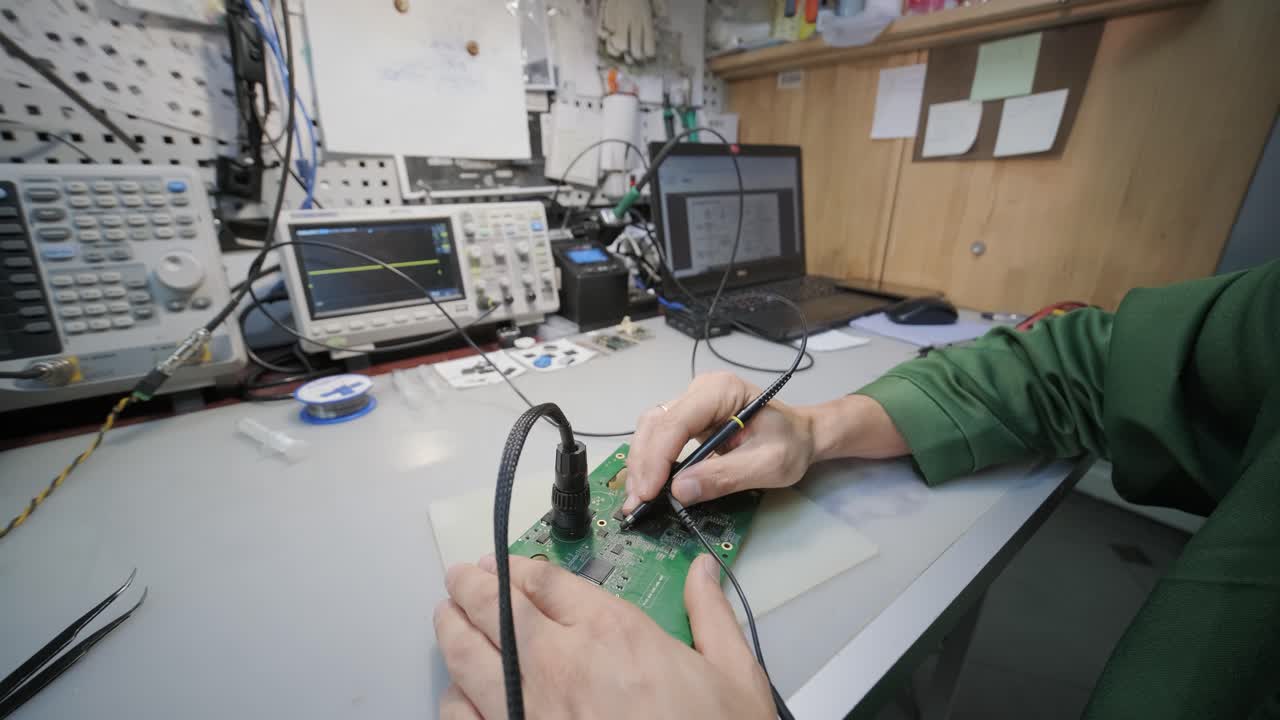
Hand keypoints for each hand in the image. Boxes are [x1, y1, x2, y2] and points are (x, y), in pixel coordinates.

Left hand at [435, 553, 772, 719]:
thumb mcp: (733, 676)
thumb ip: (711, 616)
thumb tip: (704, 573)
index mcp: (613, 634)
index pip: (545, 582)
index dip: (517, 568)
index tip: (505, 565)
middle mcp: (563, 664)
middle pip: (496, 610)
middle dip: (472, 587)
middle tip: (461, 578)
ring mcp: (532, 711)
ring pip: (469, 658)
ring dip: (452, 630)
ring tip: (445, 617)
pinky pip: (465, 719)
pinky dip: (454, 700)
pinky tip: (455, 691)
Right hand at [625, 372, 816, 511]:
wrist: (801, 435)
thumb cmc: (790, 444)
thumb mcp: (768, 464)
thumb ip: (725, 476)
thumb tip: (679, 491)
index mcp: (721, 391)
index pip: (677, 421)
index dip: (658, 457)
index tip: (649, 493)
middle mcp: (700, 390)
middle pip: (656, 422)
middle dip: (643, 464)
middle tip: (636, 503)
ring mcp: (691, 402)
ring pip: (650, 428)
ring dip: (640, 465)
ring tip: (637, 500)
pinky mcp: (687, 419)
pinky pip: (658, 436)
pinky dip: (649, 462)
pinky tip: (646, 486)